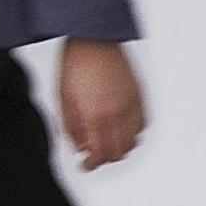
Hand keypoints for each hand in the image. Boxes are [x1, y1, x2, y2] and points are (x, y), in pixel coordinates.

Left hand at [60, 40, 146, 169]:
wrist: (95, 40)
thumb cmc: (75, 65)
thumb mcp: (62, 97)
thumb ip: (70, 125)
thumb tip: (78, 146)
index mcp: (96, 113)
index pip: (100, 151)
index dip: (92, 163)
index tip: (85, 166)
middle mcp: (118, 112)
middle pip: (119, 151)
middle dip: (105, 157)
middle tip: (93, 156)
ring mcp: (132, 104)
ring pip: (134, 140)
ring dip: (120, 146)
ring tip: (105, 142)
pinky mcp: (140, 97)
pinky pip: (143, 125)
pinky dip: (133, 132)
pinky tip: (120, 128)